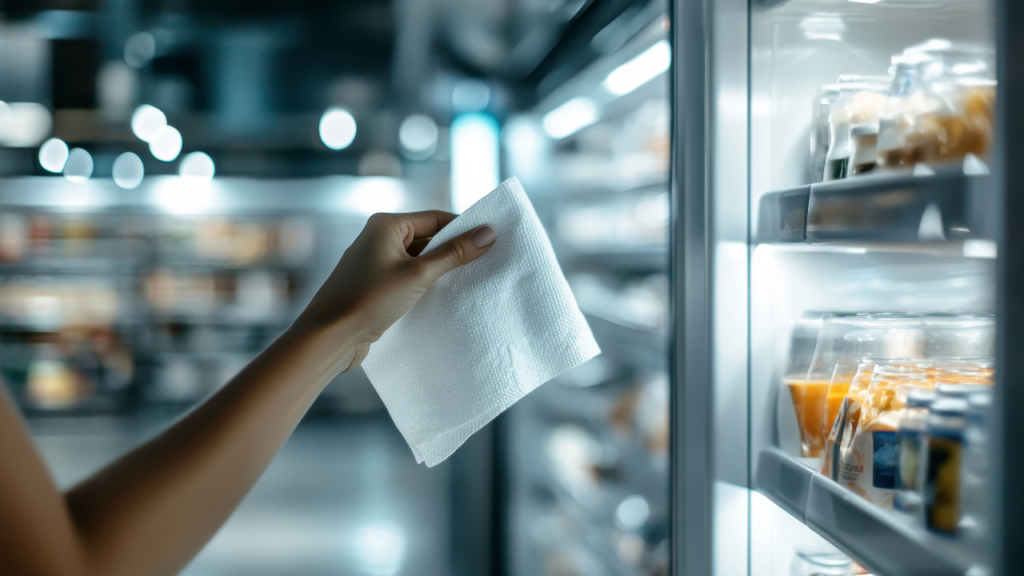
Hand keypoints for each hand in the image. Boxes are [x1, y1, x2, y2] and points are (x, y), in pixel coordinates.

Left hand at [294, 211, 495, 371]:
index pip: (436, 218)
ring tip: (468, 280)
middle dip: (453, 250)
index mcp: (386, 224)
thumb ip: (454, 254)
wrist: (330, 336)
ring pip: (418, 258)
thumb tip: (488, 234)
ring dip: (440, 268)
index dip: (463, 229)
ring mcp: (375, 261)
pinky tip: (441, 295)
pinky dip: (425, 282)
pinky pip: (407, 276)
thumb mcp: (419, 275)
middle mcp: (378, 237)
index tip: (490, 241)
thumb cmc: (369, 299)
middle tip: (485, 262)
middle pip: (428, 237)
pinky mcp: (374, 284)